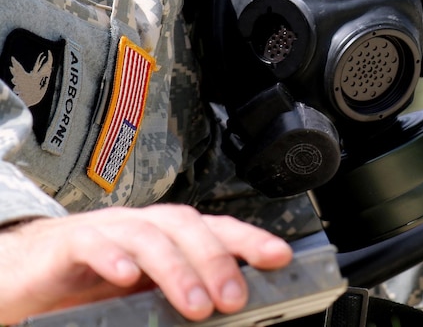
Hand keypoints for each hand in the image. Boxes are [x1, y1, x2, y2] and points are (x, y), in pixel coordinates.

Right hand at [0, 204, 292, 323]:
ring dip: (176, 269)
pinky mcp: (69, 245)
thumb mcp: (145, 295)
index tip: (280, 258)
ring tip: (195, 303)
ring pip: (150, 236)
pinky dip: (114, 259)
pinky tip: (127, 279)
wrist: (25, 275)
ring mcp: (108, 230)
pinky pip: (95, 244)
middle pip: (189, 228)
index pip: (218, 229)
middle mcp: (143, 225)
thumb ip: (181, 299)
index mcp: (168, 236)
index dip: (250, 239)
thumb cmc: (89, 284)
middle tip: (234, 299)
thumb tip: (224, 314)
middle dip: (218, 261)